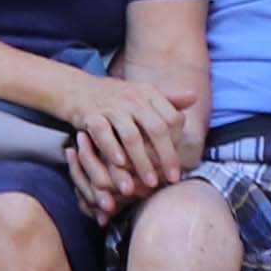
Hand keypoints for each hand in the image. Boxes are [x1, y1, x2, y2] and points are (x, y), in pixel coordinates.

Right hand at [66, 78, 200, 197]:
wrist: (77, 88)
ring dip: (141, 162)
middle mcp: (133, 98)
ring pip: (131, 136)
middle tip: (172, 178)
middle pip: (156, 129)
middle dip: (166, 157)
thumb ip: (168, 100)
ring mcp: (111, 107)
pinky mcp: (91, 116)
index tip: (179, 162)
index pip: (172, 119)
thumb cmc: (115, 97)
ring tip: (149, 182)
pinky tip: (121, 166)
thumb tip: (194, 97)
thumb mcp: (142, 94)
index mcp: (148, 93)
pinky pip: (104, 135)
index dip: (177, 142)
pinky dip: (113, 151)